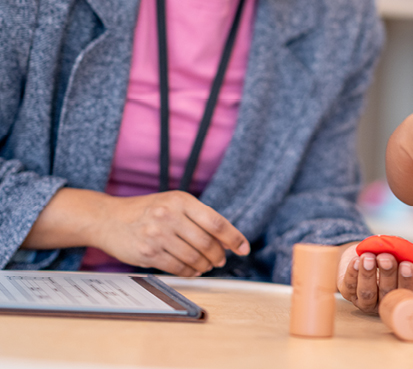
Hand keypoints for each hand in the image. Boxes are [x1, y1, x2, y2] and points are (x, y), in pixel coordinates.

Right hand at [96, 190, 249, 276]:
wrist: (109, 219)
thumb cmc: (147, 210)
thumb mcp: (173, 203)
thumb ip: (199, 217)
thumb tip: (227, 240)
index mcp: (181, 200)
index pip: (216, 222)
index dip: (234, 238)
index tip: (244, 248)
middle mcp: (169, 215)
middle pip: (207, 242)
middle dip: (219, 255)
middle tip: (221, 259)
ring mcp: (157, 235)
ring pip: (194, 257)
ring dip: (205, 265)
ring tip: (207, 265)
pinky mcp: (147, 253)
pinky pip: (178, 268)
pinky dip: (190, 272)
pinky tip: (192, 270)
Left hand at [337, 243, 412, 313]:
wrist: (365, 254)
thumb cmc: (386, 258)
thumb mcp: (399, 258)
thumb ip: (407, 262)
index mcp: (401, 296)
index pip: (407, 292)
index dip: (408, 280)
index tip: (406, 264)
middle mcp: (384, 303)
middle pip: (387, 293)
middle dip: (387, 274)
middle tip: (386, 258)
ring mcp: (365, 301)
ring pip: (367, 292)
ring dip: (368, 274)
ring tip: (368, 257)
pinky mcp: (348, 293)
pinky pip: (350, 285)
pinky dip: (352, 272)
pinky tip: (356, 260)